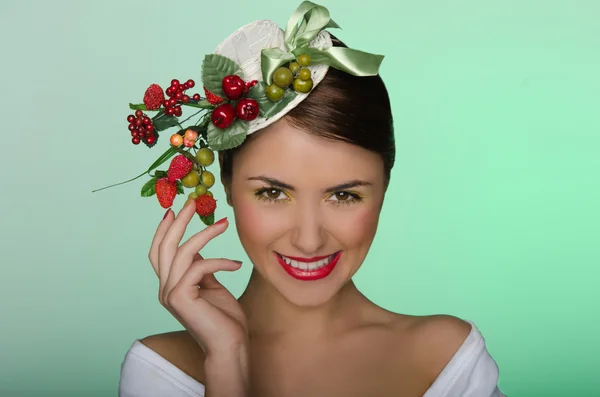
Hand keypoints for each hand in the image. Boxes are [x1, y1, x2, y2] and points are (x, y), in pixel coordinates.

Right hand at [148, 201, 248, 356]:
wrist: (230, 345)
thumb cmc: (224, 318)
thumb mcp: (211, 286)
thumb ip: (201, 269)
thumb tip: (199, 249)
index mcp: (170, 286)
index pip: (159, 253)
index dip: (164, 231)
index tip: (174, 210)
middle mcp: (165, 289)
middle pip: (165, 247)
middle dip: (178, 222)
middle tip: (192, 202)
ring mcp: (170, 294)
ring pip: (182, 252)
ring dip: (205, 234)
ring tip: (224, 223)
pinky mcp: (180, 298)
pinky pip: (199, 266)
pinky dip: (219, 261)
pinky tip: (236, 265)